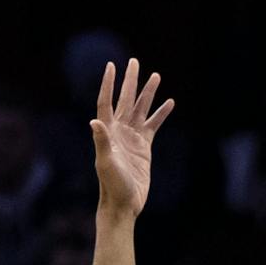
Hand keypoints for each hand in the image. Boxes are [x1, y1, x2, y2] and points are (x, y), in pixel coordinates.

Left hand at [89, 58, 172, 217]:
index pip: (107, 102)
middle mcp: (119, 130)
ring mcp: (132, 137)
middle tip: (135, 62)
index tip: (112, 65)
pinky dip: (161, 114)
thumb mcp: (106, 162)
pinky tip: (170, 103)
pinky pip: (154, 125)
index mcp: (108, 131)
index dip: (109, 84)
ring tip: (156, 76)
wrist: (124, 202)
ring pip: (142, 109)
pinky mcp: (144, 146)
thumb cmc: (112, 184)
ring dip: (148, 93)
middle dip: (131, 81)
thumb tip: (95, 122)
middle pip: (126, 100)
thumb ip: (102, 141)